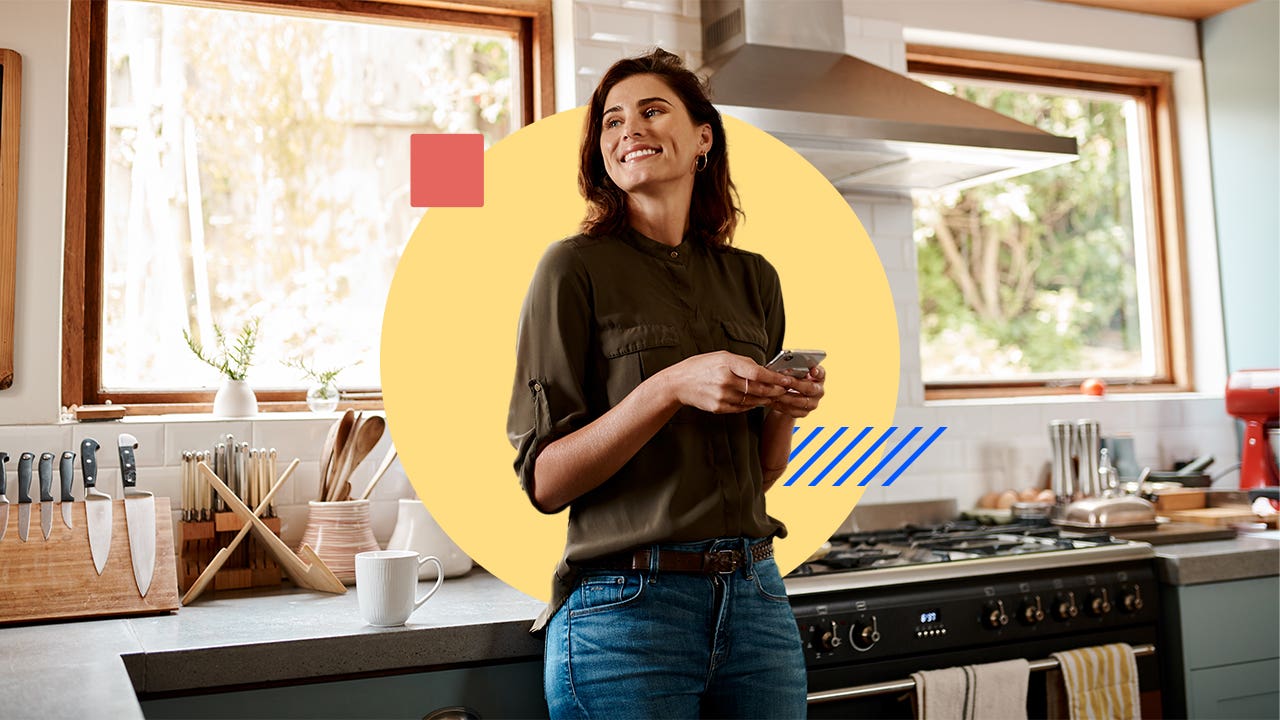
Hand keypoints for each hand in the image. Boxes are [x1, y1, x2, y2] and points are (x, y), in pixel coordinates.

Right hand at [660, 351, 795, 413]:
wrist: (679, 383)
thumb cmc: (702, 366)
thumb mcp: (721, 356)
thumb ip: (743, 363)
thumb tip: (763, 370)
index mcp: (727, 364)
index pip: (757, 373)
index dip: (774, 378)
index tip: (786, 380)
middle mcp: (725, 381)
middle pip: (758, 389)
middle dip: (774, 390)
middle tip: (784, 390)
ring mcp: (722, 396)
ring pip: (752, 401)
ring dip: (765, 399)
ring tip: (772, 396)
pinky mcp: (719, 408)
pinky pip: (741, 408)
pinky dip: (751, 405)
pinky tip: (755, 401)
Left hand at [768, 365, 824, 418]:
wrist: (790, 394)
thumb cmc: (793, 378)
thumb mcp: (795, 371)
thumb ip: (794, 369)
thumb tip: (786, 369)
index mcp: (819, 377)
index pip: (821, 373)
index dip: (818, 372)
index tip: (812, 371)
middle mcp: (819, 391)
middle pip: (810, 388)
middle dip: (796, 384)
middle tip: (784, 380)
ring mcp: (813, 403)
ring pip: (801, 401)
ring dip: (787, 397)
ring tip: (776, 392)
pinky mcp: (804, 413)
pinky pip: (793, 411)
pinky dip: (782, 405)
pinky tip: (773, 400)